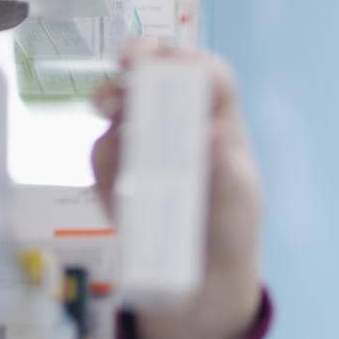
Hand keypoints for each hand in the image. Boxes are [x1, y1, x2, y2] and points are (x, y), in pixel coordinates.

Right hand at [90, 37, 263, 338]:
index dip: (184, 60)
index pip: (203, 73)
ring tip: (108, 109)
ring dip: (109, 98)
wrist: (204, 279)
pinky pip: (101, 154)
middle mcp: (174, 117)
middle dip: (136, 59)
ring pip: (116, 103)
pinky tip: (116, 183)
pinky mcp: (114, 171)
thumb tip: (210, 135)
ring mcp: (140, 139)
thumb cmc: (230, 228)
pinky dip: (104, 159)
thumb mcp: (237, 201)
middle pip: (152, 70)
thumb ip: (225, 170)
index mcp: (215, 116)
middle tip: (126, 67)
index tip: (168, 64)